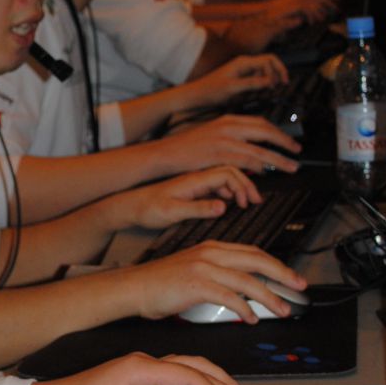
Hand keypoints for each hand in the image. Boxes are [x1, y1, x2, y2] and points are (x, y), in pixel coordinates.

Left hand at [125, 165, 260, 231]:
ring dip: (238, 188)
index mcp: (194, 180)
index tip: (248, 202)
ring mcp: (195, 182)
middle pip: (230, 172)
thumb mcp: (173, 212)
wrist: (130, 206)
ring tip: (246, 202)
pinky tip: (229, 203)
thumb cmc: (147, 208)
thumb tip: (222, 207)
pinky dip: (228, 192)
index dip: (242, 186)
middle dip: (246, 185)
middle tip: (255, 201)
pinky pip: (216, 185)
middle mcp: (196, 178)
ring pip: (225, 178)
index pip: (227, 174)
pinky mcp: (192, 189)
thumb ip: (199, 208)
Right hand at [135, 241, 306, 323]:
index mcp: (211, 248)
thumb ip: (216, 274)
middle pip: (257, 261)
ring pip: (248, 280)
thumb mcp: (192, 269)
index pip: (252, 252)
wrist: (133, 287)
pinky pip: (230, 296)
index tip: (290, 276)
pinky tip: (251, 318)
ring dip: (269, 297)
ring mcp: (204, 267)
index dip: (276, 264)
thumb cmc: (158, 283)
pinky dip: (245, 308)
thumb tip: (239, 290)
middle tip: (299, 287)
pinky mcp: (196, 284)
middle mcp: (210, 254)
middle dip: (283, 274)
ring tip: (282, 309)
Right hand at [146, 115, 300, 176]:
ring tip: (290, 167)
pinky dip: (258, 167)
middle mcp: (228, 127)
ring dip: (278, 159)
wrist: (166, 153)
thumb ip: (231, 138)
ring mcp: (224, 140)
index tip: (289, 141)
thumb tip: (249, 148)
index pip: (260, 122)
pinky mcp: (219, 155)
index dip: (278, 132)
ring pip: (259, 149)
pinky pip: (245, 160)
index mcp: (227, 119)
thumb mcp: (212, 134)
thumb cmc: (186, 147)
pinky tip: (266, 172)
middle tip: (297, 152)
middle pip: (265, 131)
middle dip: (285, 143)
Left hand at [199, 53, 289, 101]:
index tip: (282, 84)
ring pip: (264, 72)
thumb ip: (252, 83)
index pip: (269, 59)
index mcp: (243, 62)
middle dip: (277, 74)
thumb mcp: (233, 88)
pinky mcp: (240, 78)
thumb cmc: (211, 90)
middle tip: (281, 87)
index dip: (279, 70)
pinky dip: (261, 85)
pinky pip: (256, 78)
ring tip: (268, 92)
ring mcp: (242, 70)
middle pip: (269, 64)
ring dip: (269, 81)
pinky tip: (258, 94)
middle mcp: (244, 63)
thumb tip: (270, 81)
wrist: (197, 95)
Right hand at [269, 0, 338, 26]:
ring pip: (318, 1)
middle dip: (331, 1)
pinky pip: (311, 10)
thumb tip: (321, 8)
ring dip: (323, 11)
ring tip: (322, 18)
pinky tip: (312, 22)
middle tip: (336, 9)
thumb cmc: (278, 12)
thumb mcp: (293, 4)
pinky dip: (313, 16)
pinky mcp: (296, 5)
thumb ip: (306, 3)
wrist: (265, 15)